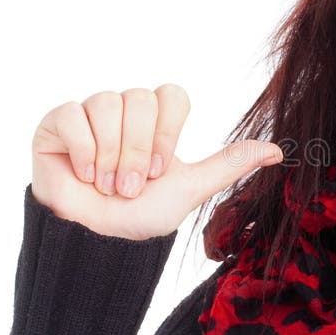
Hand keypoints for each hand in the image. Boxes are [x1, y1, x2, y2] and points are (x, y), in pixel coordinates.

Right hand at [31, 84, 282, 240]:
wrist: (97, 239)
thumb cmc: (142, 214)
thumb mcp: (190, 188)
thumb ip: (229, 164)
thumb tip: (277, 150)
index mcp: (157, 120)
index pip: (171, 94)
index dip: (166, 132)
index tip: (160, 171)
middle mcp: (125, 111)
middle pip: (137, 99)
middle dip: (135, 150)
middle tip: (130, 185)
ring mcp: (90, 115)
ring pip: (105, 104)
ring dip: (108, 155)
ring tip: (106, 185)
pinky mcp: (58, 123)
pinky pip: (71, 115)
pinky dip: (81, 151)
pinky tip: (82, 175)